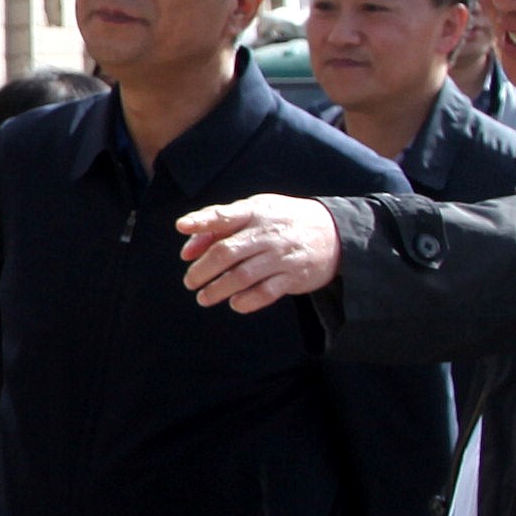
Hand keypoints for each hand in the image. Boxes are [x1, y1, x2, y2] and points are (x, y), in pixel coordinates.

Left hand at [177, 195, 344, 313]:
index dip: (201, 220)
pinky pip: (264, 293)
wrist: (334, 233)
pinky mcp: (293, 277)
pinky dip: (246, 301)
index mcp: (255, 212)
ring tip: (203, 298)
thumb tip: (187, 251)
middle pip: (226, 252)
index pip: (224, 215)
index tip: (181, 225)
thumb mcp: (256, 212)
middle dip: (203, 269)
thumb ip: (219, 227)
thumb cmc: (282, 222)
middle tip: (189, 282)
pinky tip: (234, 303)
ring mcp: (280, 256)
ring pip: (242, 276)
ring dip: (218, 290)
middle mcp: (266, 233)